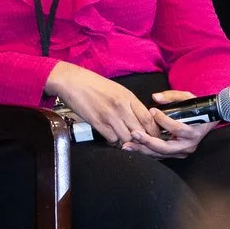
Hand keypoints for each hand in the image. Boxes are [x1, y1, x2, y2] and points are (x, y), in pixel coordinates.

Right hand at [43, 62, 158, 146]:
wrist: (73, 82)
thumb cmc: (94, 85)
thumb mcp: (117, 90)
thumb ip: (130, 104)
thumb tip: (140, 118)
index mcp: (129, 98)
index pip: (148, 119)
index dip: (155, 132)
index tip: (156, 138)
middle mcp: (122, 107)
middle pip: (140, 131)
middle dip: (144, 141)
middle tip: (145, 146)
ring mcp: (110, 116)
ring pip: (127, 138)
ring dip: (128, 143)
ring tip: (128, 144)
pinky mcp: (97, 123)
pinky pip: (112, 139)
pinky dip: (114, 142)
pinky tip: (113, 139)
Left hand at [122, 87, 213, 157]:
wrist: (210, 121)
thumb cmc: (198, 108)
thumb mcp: (188, 98)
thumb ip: (172, 96)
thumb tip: (155, 97)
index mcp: (193, 131)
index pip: (177, 128)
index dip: (163, 120)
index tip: (151, 111)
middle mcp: (188, 144)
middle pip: (165, 147)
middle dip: (147, 141)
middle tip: (133, 134)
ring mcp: (182, 151)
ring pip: (160, 154)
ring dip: (143, 149)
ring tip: (127, 145)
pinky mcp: (176, 154)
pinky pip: (159, 155)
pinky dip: (146, 152)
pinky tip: (134, 148)